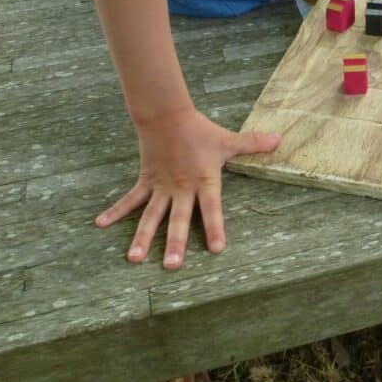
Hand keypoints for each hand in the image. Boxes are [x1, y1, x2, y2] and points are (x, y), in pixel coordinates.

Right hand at [94, 106, 280, 268]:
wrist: (167, 115)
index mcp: (203, 182)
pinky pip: (129, 199)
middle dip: (175, 243)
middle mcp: (181, 189)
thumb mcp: (227, 140)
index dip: (215, 227)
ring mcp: (161, 187)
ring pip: (150, 216)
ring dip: (142, 237)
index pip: (212, 208)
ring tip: (135, 259)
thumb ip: (252, 143)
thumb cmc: (200, 131)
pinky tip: (100, 224)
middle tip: (172, 266)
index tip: (217, 248)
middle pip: (178, 219)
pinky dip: (115, 211)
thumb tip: (280, 138)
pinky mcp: (146, 181)